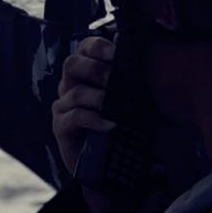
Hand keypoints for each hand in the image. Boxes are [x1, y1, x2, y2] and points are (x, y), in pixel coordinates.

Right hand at [52, 36, 116, 212]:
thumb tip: (150, 61)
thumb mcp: (132, 100)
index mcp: (87, 72)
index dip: (97, 46)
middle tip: (112, 78)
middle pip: (72, 64)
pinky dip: (93, 119)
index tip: (115, 53)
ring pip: (74, 92)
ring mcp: (63, 106)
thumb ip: (133, 81)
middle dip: (93, 68)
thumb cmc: (122, 126)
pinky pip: (73, 117)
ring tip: (115, 106)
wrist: (110, 166)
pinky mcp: (61, 127)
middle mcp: (71, 85)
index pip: (85, 48)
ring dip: (96, 97)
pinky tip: (109, 124)